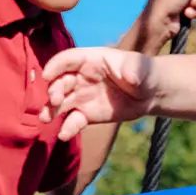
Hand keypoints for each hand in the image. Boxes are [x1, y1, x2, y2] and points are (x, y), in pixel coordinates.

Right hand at [40, 46, 160, 140]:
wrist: (150, 95)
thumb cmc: (144, 73)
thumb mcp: (141, 68)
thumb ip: (134, 70)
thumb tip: (130, 76)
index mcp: (90, 60)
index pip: (68, 59)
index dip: (55, 65)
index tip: (46, 75)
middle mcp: (81, 77)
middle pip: (60, 81)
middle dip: (53, 90)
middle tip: (54, 101)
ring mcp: (81, 96)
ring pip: (61, 102)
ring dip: (50, 110)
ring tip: (45, 119)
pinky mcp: (86, 114)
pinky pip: (73, 120)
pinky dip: (68, 127)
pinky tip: (64, 135)